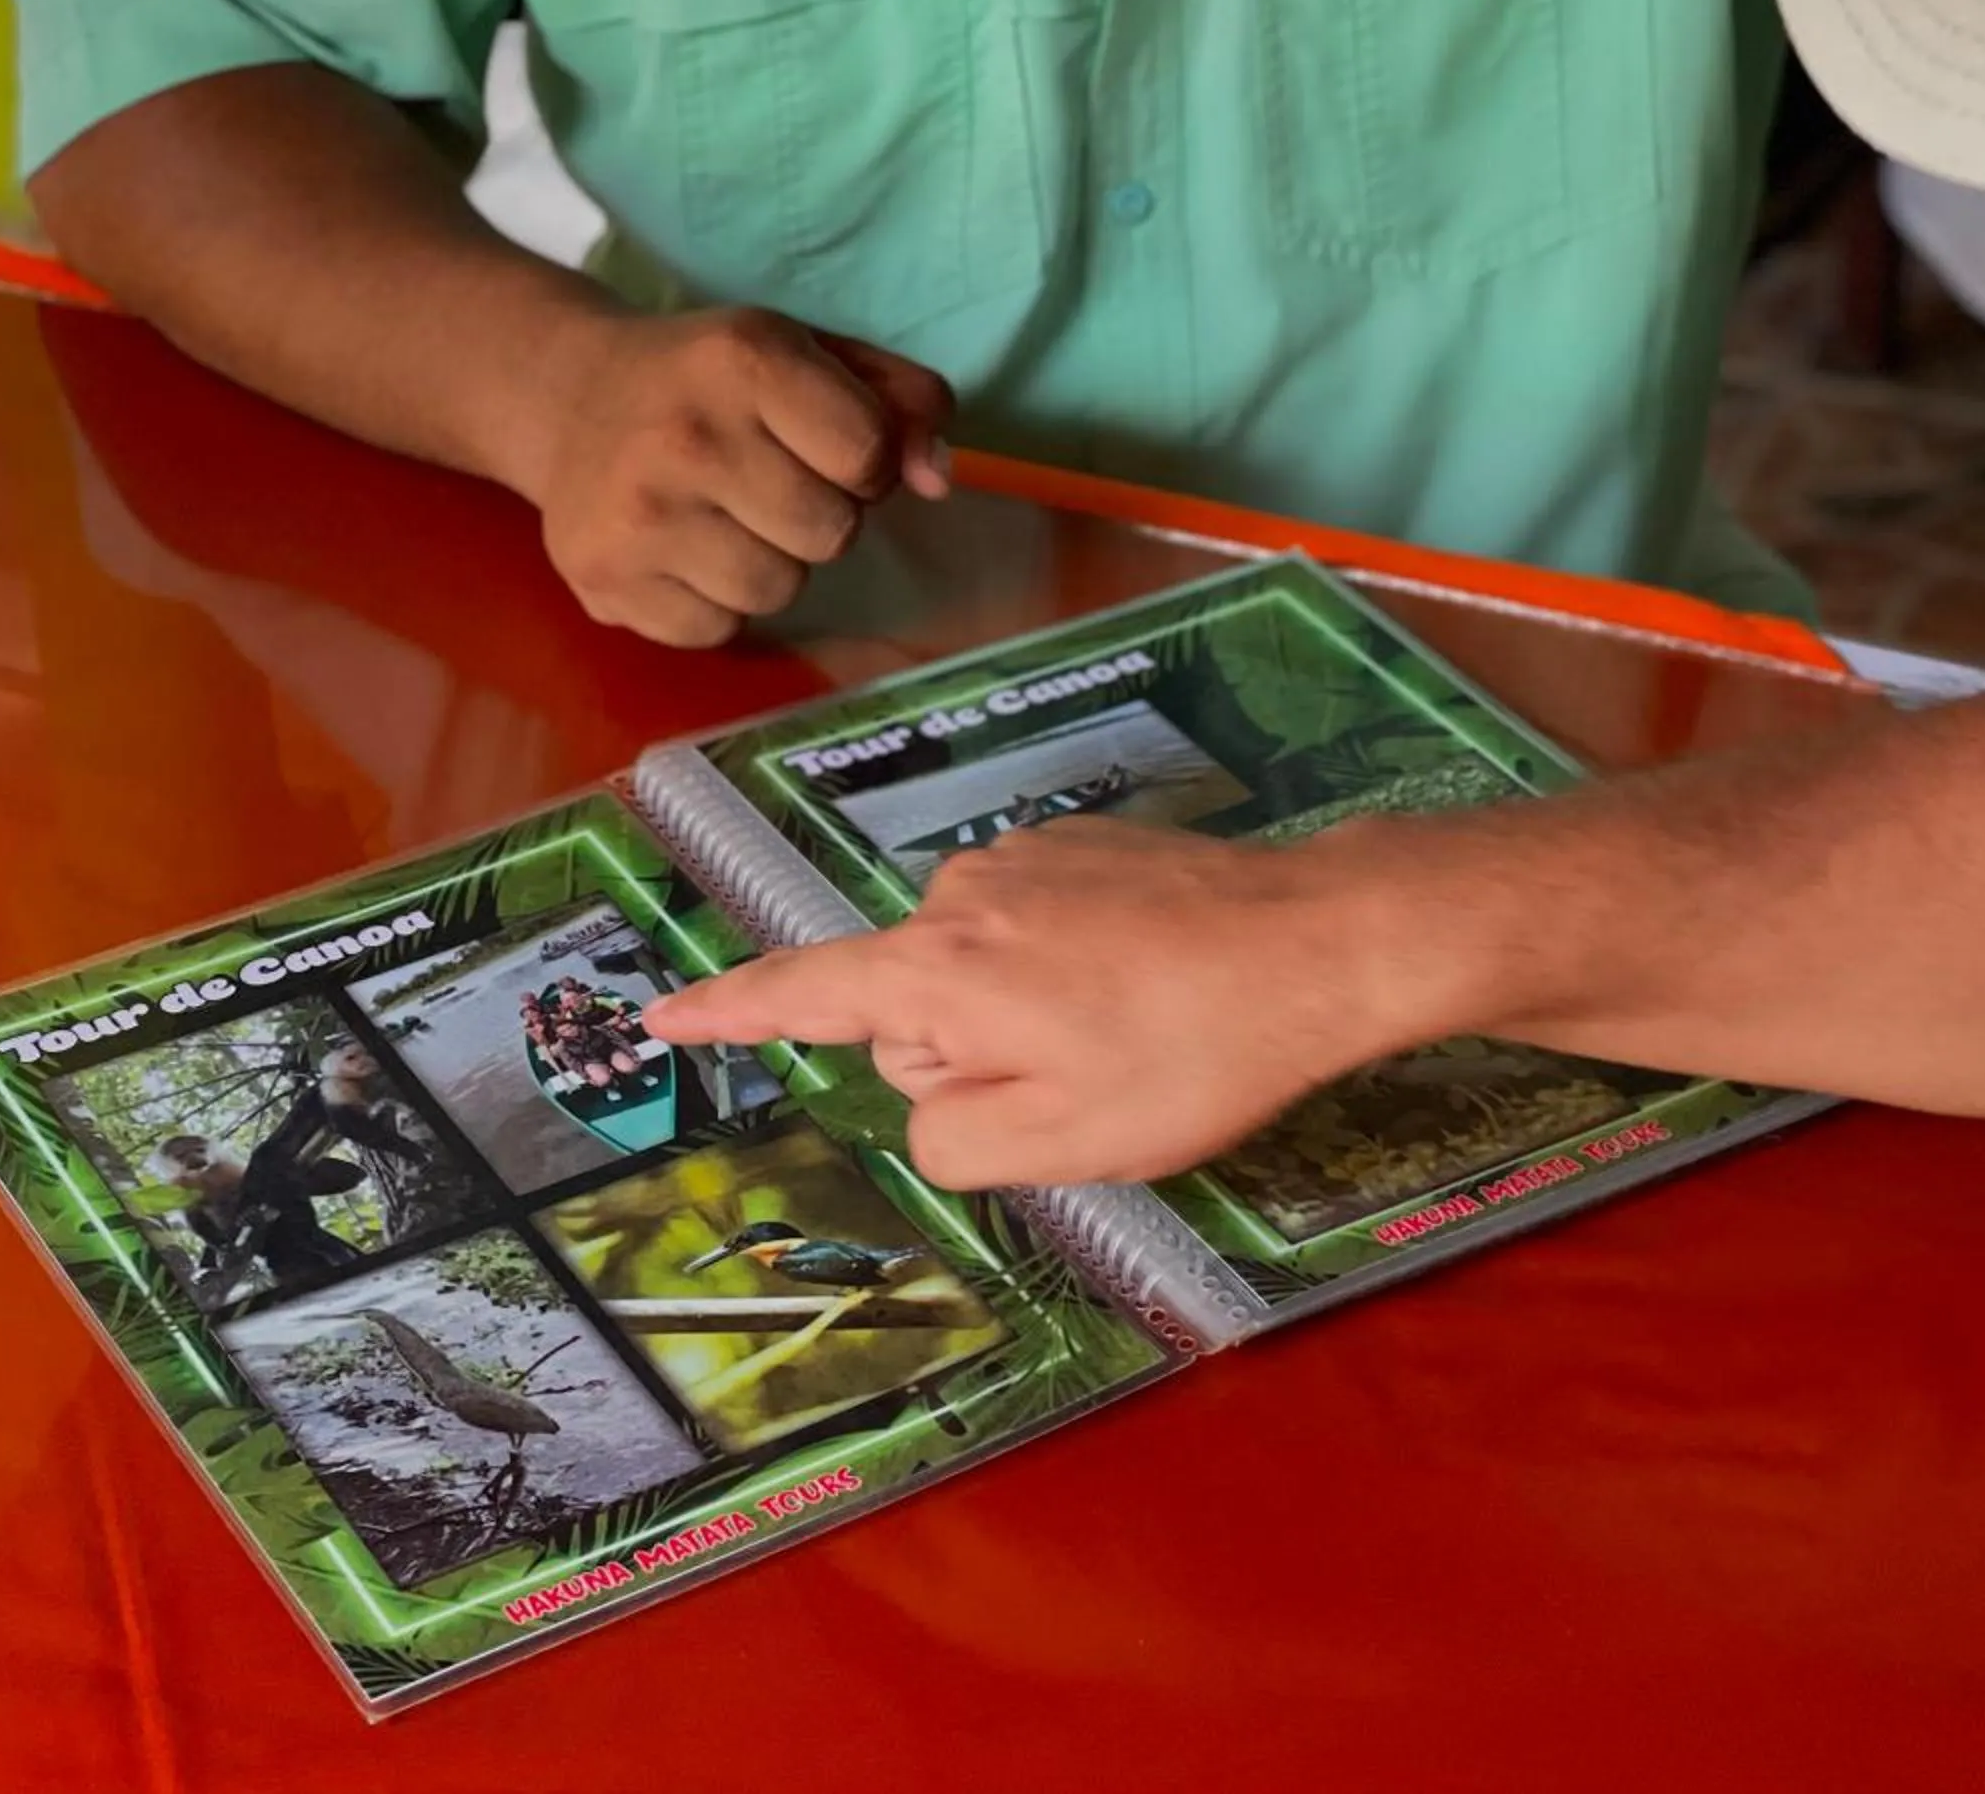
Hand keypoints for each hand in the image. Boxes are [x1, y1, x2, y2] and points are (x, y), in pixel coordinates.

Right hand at [517, 306, 954, 646]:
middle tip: (767, 482)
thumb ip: (901, 402)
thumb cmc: (711, 379)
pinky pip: (719, 630)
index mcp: (744, 359)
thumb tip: (938, 481)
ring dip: (770, 562)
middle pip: (831, 533)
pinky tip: (681, 550)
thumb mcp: (810, 356)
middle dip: (818, 515)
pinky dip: (714, 602)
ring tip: (724, 516)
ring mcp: (638, 516)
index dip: (865, 461)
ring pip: (779, 590)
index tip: (823, 445)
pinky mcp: (605, 581)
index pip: (868, 453)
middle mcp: (686, 436)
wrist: (566, 397)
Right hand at [651, 821, 1423, 1187]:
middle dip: (972, 1058)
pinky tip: (1154, 990)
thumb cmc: (1189, 1054)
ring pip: (984, 973)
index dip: (731, 1011)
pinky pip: (1041, 932)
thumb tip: (934, 1096)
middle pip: (915, 1007)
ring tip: (1136, 1035)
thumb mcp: (1057, 1142)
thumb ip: (952, 1136)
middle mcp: (962, 896)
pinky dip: (1076, 973)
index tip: (664, 1013)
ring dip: (1032, 1018)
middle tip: (1085, 1083)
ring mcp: (1029, 858)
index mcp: (937, 970)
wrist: (1320, 942)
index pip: (804, 994)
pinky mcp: (1089, 842)